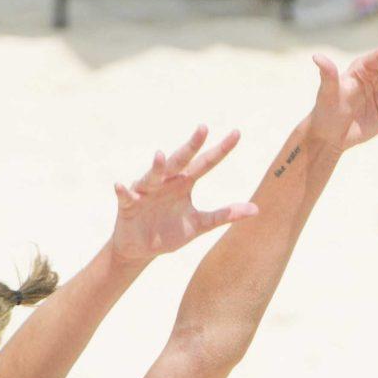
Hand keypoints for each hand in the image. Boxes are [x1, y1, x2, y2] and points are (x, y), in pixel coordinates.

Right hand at [110, 126, 257, 262]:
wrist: (142, 249)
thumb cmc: (170, 231)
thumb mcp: (200, 224)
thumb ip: (224, 215)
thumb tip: (256, 209)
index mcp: (184, 183)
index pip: (206, 163)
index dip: (221, 149)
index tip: (237, 133)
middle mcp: (166, 181)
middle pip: (180, 160)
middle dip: (191, 145)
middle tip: (203, 128)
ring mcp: (146, 191)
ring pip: (152, 175)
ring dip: (156, 167)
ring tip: (160, 156)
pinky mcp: (128, 205)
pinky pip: (125, 196)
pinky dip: (123, 191)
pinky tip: (121, 185)